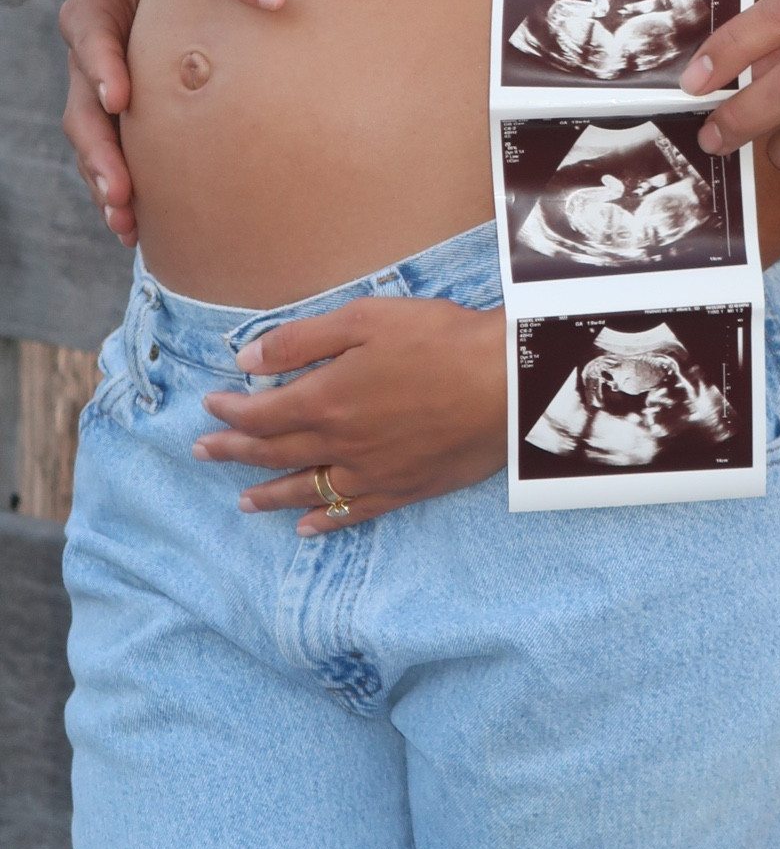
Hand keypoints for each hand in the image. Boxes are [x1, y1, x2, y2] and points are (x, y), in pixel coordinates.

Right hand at [59, 0, 146, 245]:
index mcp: (98, 9)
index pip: (92, 36)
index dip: (103, 67)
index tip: (120, 98)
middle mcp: (90, 52)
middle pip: (84, 104)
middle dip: (100, 151)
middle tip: (120, 190)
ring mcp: (96, 84)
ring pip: (90, 138)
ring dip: (105, 180)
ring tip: (123, 218)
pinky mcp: (110, 111)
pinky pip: (105, 153)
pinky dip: (116, 188)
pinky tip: (132, 225)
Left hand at [194, 297, 507, 533]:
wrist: (506, 382)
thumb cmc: (439, 340)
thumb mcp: (366, 320)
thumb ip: (302, 340)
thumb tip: (246, 359)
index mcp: (325, 399)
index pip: (262, 412)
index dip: (231, 411)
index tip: (211, 407)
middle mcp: (340, 444)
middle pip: (274, 453)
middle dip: (234, 451)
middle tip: (203, 453)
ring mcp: (372, 472)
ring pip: (306, 489)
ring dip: (268, 494)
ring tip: (243, 501)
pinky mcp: (405, 489)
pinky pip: (354, 513)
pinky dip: (325, 522)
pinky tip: (308, 528)